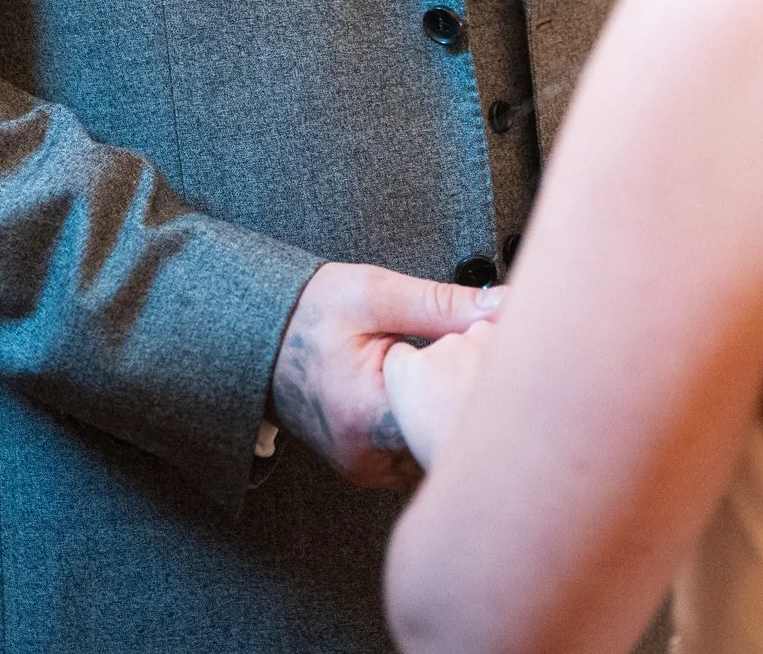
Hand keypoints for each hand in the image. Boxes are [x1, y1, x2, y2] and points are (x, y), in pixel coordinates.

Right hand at [270, 262, 496, 488]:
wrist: (259, 335)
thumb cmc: (312, 312)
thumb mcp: (376, 294)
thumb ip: (444, 305)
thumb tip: (503, 306)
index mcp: (368, 414)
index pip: (451, 420)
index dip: (481, 388)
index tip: (494, 358)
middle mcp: (365, 456)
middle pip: (445, 445)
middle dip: (469, 407)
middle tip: (482, 366)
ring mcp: (364, 468)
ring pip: (431, 454)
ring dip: (448, 421)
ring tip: (455, 379)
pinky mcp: (364, 467)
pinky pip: (412, 456)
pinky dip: (426, 429)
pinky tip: (431, 397)